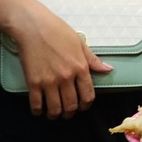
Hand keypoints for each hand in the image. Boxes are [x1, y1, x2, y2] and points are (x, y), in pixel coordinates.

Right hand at [10, 0, 109, 118]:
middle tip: (67, 113)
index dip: (86, 105)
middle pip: (71, 105)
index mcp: (80, 68)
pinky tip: (39, 110)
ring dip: (55, 115)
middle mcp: (66, 77)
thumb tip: (108, 70)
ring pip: (55, 109)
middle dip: (70, 113)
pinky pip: (37, 104)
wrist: (32, 26)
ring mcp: (49, 81)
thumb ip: (93, 60)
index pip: (88, 95)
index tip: (82, 106)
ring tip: (54, 113)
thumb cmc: (56, 30)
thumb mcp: (79, 43)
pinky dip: (38, 111)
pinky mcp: (33, 82)